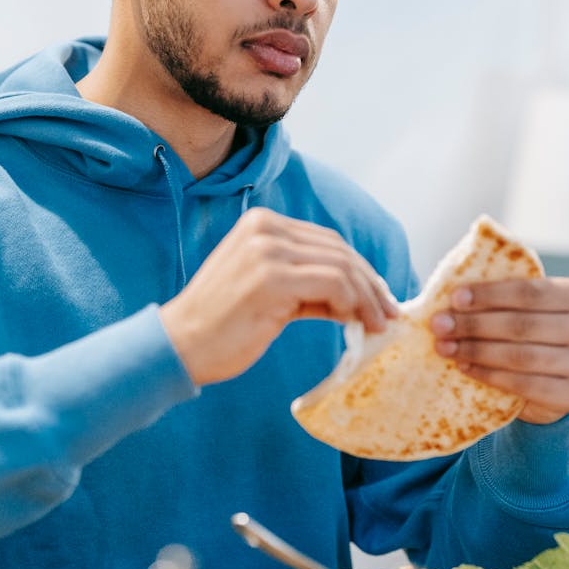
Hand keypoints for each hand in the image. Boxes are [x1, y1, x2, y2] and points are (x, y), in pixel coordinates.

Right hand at [160, 207, 398, 385]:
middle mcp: (265, 229)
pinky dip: (352, 303)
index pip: (327, 241)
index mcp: (262, 224)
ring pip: (341, 265)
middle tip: (388, 313)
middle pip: (338, 250)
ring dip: (367, 297)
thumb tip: (357, 298)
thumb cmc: (221, 325)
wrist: (179, 345)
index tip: (380, 297)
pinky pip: (332, 284)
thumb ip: (307, 286)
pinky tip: (355, 323)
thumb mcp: (267, 291)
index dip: (360, 269)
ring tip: (377, 323)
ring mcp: (267, 251)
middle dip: (370, 283)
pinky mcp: (271, 278)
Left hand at [430, 277, 568, 424]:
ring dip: (476, 351)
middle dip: (474, 324)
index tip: (454, 298)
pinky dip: (490, 376)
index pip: (530, 291)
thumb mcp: (527, 309)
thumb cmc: (533, 333)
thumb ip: (504, 297)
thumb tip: (454, 293)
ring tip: (446, 347)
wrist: (554, 382)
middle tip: (439, 325)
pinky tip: (466, 367)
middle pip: (523, 325)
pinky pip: (524, 385)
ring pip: (522, 356)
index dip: (489, 294)